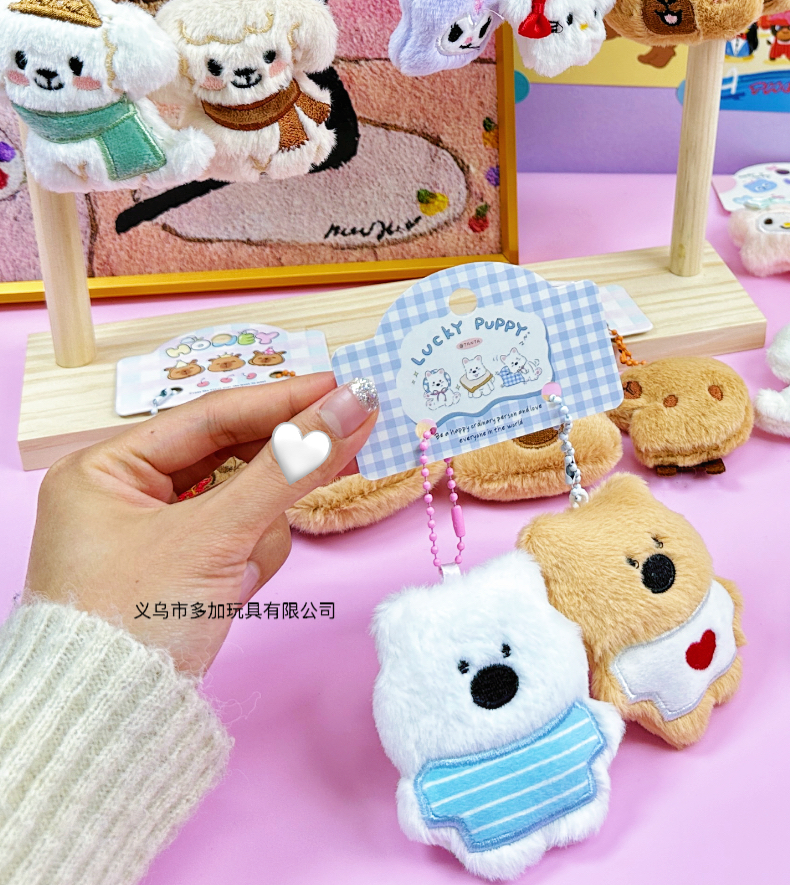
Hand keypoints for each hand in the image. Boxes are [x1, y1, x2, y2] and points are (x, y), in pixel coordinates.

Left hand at [24, 373, 377, 675]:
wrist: (112, 730)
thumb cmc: (138, 620)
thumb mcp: (219, 534)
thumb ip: (294, 464)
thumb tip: (355, 404)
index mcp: (107, 469)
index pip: (212, 416)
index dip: (284, 400)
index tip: (344, 386)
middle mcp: (125, 494)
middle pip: (232, 459)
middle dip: (278, 471)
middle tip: (353, 437)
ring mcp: (154, 535)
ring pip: (245, 501)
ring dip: (256, 531)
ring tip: (235, 573)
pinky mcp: (181, 570)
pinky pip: (240, 540)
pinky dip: (248, 559)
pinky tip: (232, 589)